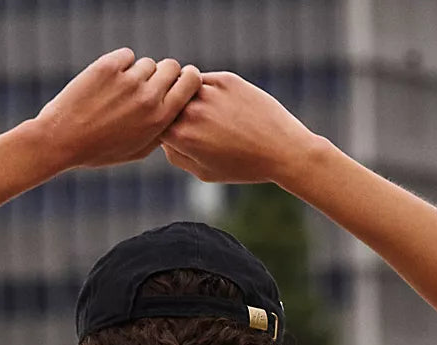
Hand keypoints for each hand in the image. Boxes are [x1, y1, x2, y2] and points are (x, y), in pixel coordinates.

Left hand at [35, 48, 201, 169]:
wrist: (62, 140)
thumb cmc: (100, 150)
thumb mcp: (137, 150)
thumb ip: (161, 129)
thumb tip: (177, 109)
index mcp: (160, 119)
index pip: (190, 82)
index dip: (187, 78)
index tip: (179, 81)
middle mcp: (148, 97)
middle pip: (172, 66)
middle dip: (165, 73)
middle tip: (150, 85)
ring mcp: (128, 80)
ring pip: (147, 63)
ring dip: (139, 73)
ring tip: (121, 93)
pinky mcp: (108, 66)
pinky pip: (126, 56)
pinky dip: (121, 65)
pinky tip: (109, 83)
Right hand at [159, 71, 314, 183]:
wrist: (282, 150)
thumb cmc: (242, 166)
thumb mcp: (203, 172)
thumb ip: (176, 154)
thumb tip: (161, 136)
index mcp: (181, 137)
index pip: (155, 124)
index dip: (161, 128)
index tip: (174, 134)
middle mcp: (191, 112)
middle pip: (167, 103)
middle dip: (172, 110)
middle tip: (192, 123)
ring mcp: (208, 92)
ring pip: (184, 88)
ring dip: (188, 97)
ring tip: (210, 116)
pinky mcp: (226, 79)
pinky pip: (204, 80)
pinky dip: (206, 90)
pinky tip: (223, 106)